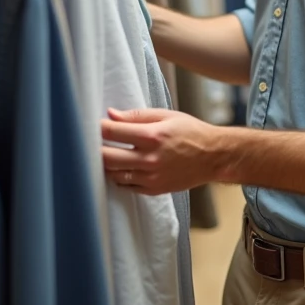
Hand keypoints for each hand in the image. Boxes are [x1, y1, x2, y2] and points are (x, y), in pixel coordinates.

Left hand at [101, 108, 226, 195]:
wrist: (213, 157)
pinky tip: (121, 167)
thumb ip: (137, 116)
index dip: (98, 127)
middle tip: (92, 141)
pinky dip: (119, 176)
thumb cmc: (190, 132)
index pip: (112, 131)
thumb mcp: (166, 116)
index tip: (93, 124)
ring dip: (105, 164)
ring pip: (114, 173)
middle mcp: (149, 159)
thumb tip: (111, 114)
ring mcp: (151, 177)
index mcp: (152, 136)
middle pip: (107, 157)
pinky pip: (126, 186)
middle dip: (95, 148)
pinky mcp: (153, 189)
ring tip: (105, 154)